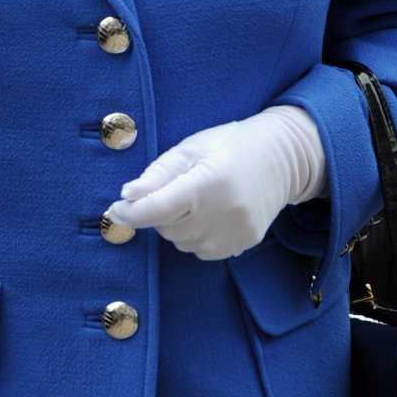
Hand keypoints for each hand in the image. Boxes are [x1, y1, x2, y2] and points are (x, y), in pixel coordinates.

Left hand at [104, 105, 324, 259]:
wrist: (282, 157)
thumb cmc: (230, 145)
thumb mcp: (191, 148)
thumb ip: (158, 174)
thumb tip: (127, 196)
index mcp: (208, 182)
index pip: (157, 208)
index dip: (130, 213)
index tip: (114, 210)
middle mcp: (222, 213)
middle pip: (166, 227)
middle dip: (160, 211)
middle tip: (179, 187)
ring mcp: (234, 233)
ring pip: (181, 242)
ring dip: (178, 225)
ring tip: (200, 198)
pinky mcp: (242, 244)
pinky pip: (200, 251)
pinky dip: (196, 235)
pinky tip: (212, 213)